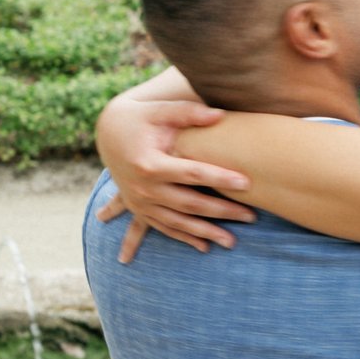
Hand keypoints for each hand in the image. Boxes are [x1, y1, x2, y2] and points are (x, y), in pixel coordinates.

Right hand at [95, 81, 254, 259]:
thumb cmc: (139, 119)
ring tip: (232, 241)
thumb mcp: (159, 111)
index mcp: (150, 164)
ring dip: (206, 233)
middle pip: (190, 203)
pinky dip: (184, 238)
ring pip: (178, 222)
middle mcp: (145, 188)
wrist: (108, 133)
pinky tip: (205, 247)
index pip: (192, 173)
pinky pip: (164, 228)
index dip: (220, 177)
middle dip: (222, 211)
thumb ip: (188, 113)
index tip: (247, 183)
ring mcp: (141, 202)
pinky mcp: (140, 209)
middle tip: (251, 216)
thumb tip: (220, 115)